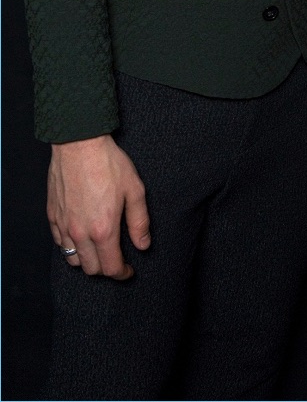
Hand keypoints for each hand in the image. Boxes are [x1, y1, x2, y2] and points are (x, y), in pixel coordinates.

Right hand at [48, 135, 150, 278]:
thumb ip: (139, 221)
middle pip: (91, 268)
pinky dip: (71, 246)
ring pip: (73, 259)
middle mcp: (80, 233)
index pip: (111, 267)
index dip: (122, 273)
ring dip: (87, 260)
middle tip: (116, 259)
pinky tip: (81, 236)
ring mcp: (64, 225)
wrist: (79, 144)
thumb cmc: (108, 164)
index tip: (129, 270)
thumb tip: (142, 245)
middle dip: (106, 269)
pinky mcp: (53, 216)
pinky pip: (60, 243)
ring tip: (99, 249)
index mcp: (103, 229)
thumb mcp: (134, 190)